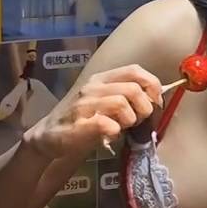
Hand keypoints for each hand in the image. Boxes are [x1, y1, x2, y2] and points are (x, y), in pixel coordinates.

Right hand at [24, 65, 162, 161]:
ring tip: (123, 129)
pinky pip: (108, 125)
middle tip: (138, 122)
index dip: (152, 85)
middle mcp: (93, 87)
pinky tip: (110, 137)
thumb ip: (127, 96)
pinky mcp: (78, 125)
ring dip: (130, 121)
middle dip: (144, 109)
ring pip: (122, 104)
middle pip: (133, 89)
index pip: (135, 70)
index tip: (156, 103)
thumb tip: (157, 100)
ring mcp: (83, 105)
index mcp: (102, 78)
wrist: (49, 137)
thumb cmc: (84, 120)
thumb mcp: (106, 102)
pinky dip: (115, 132)